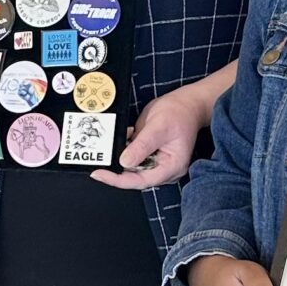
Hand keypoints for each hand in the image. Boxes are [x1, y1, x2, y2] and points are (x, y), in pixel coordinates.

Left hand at [92, 82, 210, 191]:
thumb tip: (124, 162)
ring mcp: (159, 163)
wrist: (187, 104)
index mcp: (171, 167)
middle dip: (117, 166)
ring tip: (123, 137)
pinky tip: (129, 135)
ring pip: (133, 167)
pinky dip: (127, 148)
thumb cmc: (179, 113)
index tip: (99, 174)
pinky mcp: (152, 156)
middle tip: (102, 155)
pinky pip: (134, 158)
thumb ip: (141, 146)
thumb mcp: (158, 127)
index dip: (117, 180)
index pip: (140, 181)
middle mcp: (165, 169)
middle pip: (135, 177)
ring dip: (122, 154)